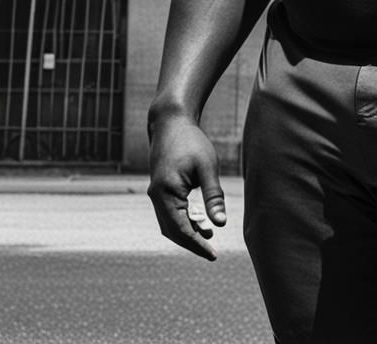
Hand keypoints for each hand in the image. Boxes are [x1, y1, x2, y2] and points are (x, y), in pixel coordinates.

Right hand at [147, 111, 227, 260]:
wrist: (171, 121)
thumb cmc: (191, 141)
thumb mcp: (207, 167)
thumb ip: (213, 196)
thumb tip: (221, 224)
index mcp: (166, 193)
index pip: (180, 229)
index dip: (196, 245)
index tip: (213, 255)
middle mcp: (156, 196)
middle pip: (172, 230)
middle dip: (191, 242)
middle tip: (211, 252)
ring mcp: (156, 192)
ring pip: (170, 222)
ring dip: (187, 231)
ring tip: (209, 235)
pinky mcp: (160, 188)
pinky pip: (170, 211)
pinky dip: (184, 219)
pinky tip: (201, 220)